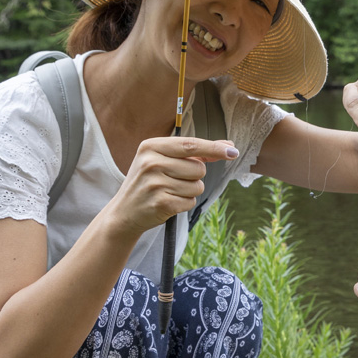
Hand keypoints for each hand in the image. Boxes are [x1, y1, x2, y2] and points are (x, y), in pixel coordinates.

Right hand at [106, 137, 238, 236]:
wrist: (124, 212)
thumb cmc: (149, 182)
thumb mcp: (162, 160)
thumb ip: (194, 153)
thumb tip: (228, 147)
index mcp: (151, 146)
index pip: (190, 145)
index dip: (214, 148)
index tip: (233, 151)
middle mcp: (151, 162)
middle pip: (199, 168)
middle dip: (195, 176)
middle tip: (174, 180)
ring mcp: (155, 183)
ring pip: (197, 186)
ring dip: (190, 192)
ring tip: (169, 191)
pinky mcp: (160, 203)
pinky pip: (190, 202)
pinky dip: (184, 204)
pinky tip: (168, 203)